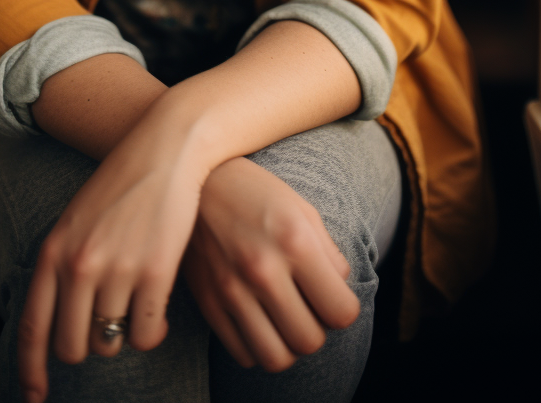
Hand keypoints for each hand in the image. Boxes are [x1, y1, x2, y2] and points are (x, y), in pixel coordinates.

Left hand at [17, 135, 203, 401]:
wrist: (164, 149)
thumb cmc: (122, 185)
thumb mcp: (77, 219)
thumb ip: (64, 264)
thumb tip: (61, 321)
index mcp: (54, 251)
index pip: (33, 328)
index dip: (31, 370)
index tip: (34, 397)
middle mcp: (79, 264)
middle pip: (73, 346)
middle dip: (90, 346)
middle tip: (108, 329)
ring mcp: (117, 269)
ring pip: (111, 343)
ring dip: (123, 337)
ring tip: (136, 312)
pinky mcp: (155, 272)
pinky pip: (146, 334)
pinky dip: (152, 333)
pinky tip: (159, 315)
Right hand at [182, 156, 359, 372]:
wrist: (197, 182)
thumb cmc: (256, 192)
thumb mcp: (301, 208)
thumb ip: (328, 253)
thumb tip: (341, 291)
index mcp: (294, 241)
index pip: (341, 312)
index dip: (344, 309)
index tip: (333, 297)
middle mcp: (263, 270)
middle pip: (309, 341)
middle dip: (317, 328)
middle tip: (308, 307)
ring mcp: (231, 290)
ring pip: (276, 359)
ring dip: (287, 344)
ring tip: (284, 319)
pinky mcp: (208, 302)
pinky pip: (244, 354)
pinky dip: (257, 346)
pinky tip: (258, 319)